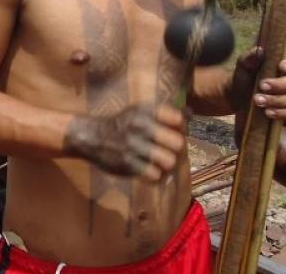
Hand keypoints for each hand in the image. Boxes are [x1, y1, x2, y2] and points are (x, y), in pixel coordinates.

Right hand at [66, 104, 185, 181]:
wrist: (93, 137)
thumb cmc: (123, 124)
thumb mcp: (141, 111)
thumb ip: (166, 113)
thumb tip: (192, 114)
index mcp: (145, 111)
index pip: (178, 120)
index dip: (180, 129)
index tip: (172, 131)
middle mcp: (140, 126)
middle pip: (178, 144)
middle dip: (175, 150)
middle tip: (167, 150)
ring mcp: (134, 146)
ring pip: (169, 162)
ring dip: (166, 165)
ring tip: (159, 162)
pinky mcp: (128, 164)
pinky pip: (155, 175)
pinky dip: (154, 175)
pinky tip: (148, 170)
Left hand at [231, 47, 285, 121]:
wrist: (237, 96)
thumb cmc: (245, 76)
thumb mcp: (244, 65)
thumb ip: (250, 57)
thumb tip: (259, 51)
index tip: (282, 67)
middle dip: (281, 85)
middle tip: (262, 86)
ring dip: (277, 100)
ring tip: (258, 100)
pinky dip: (281, 113)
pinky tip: (268, 112)